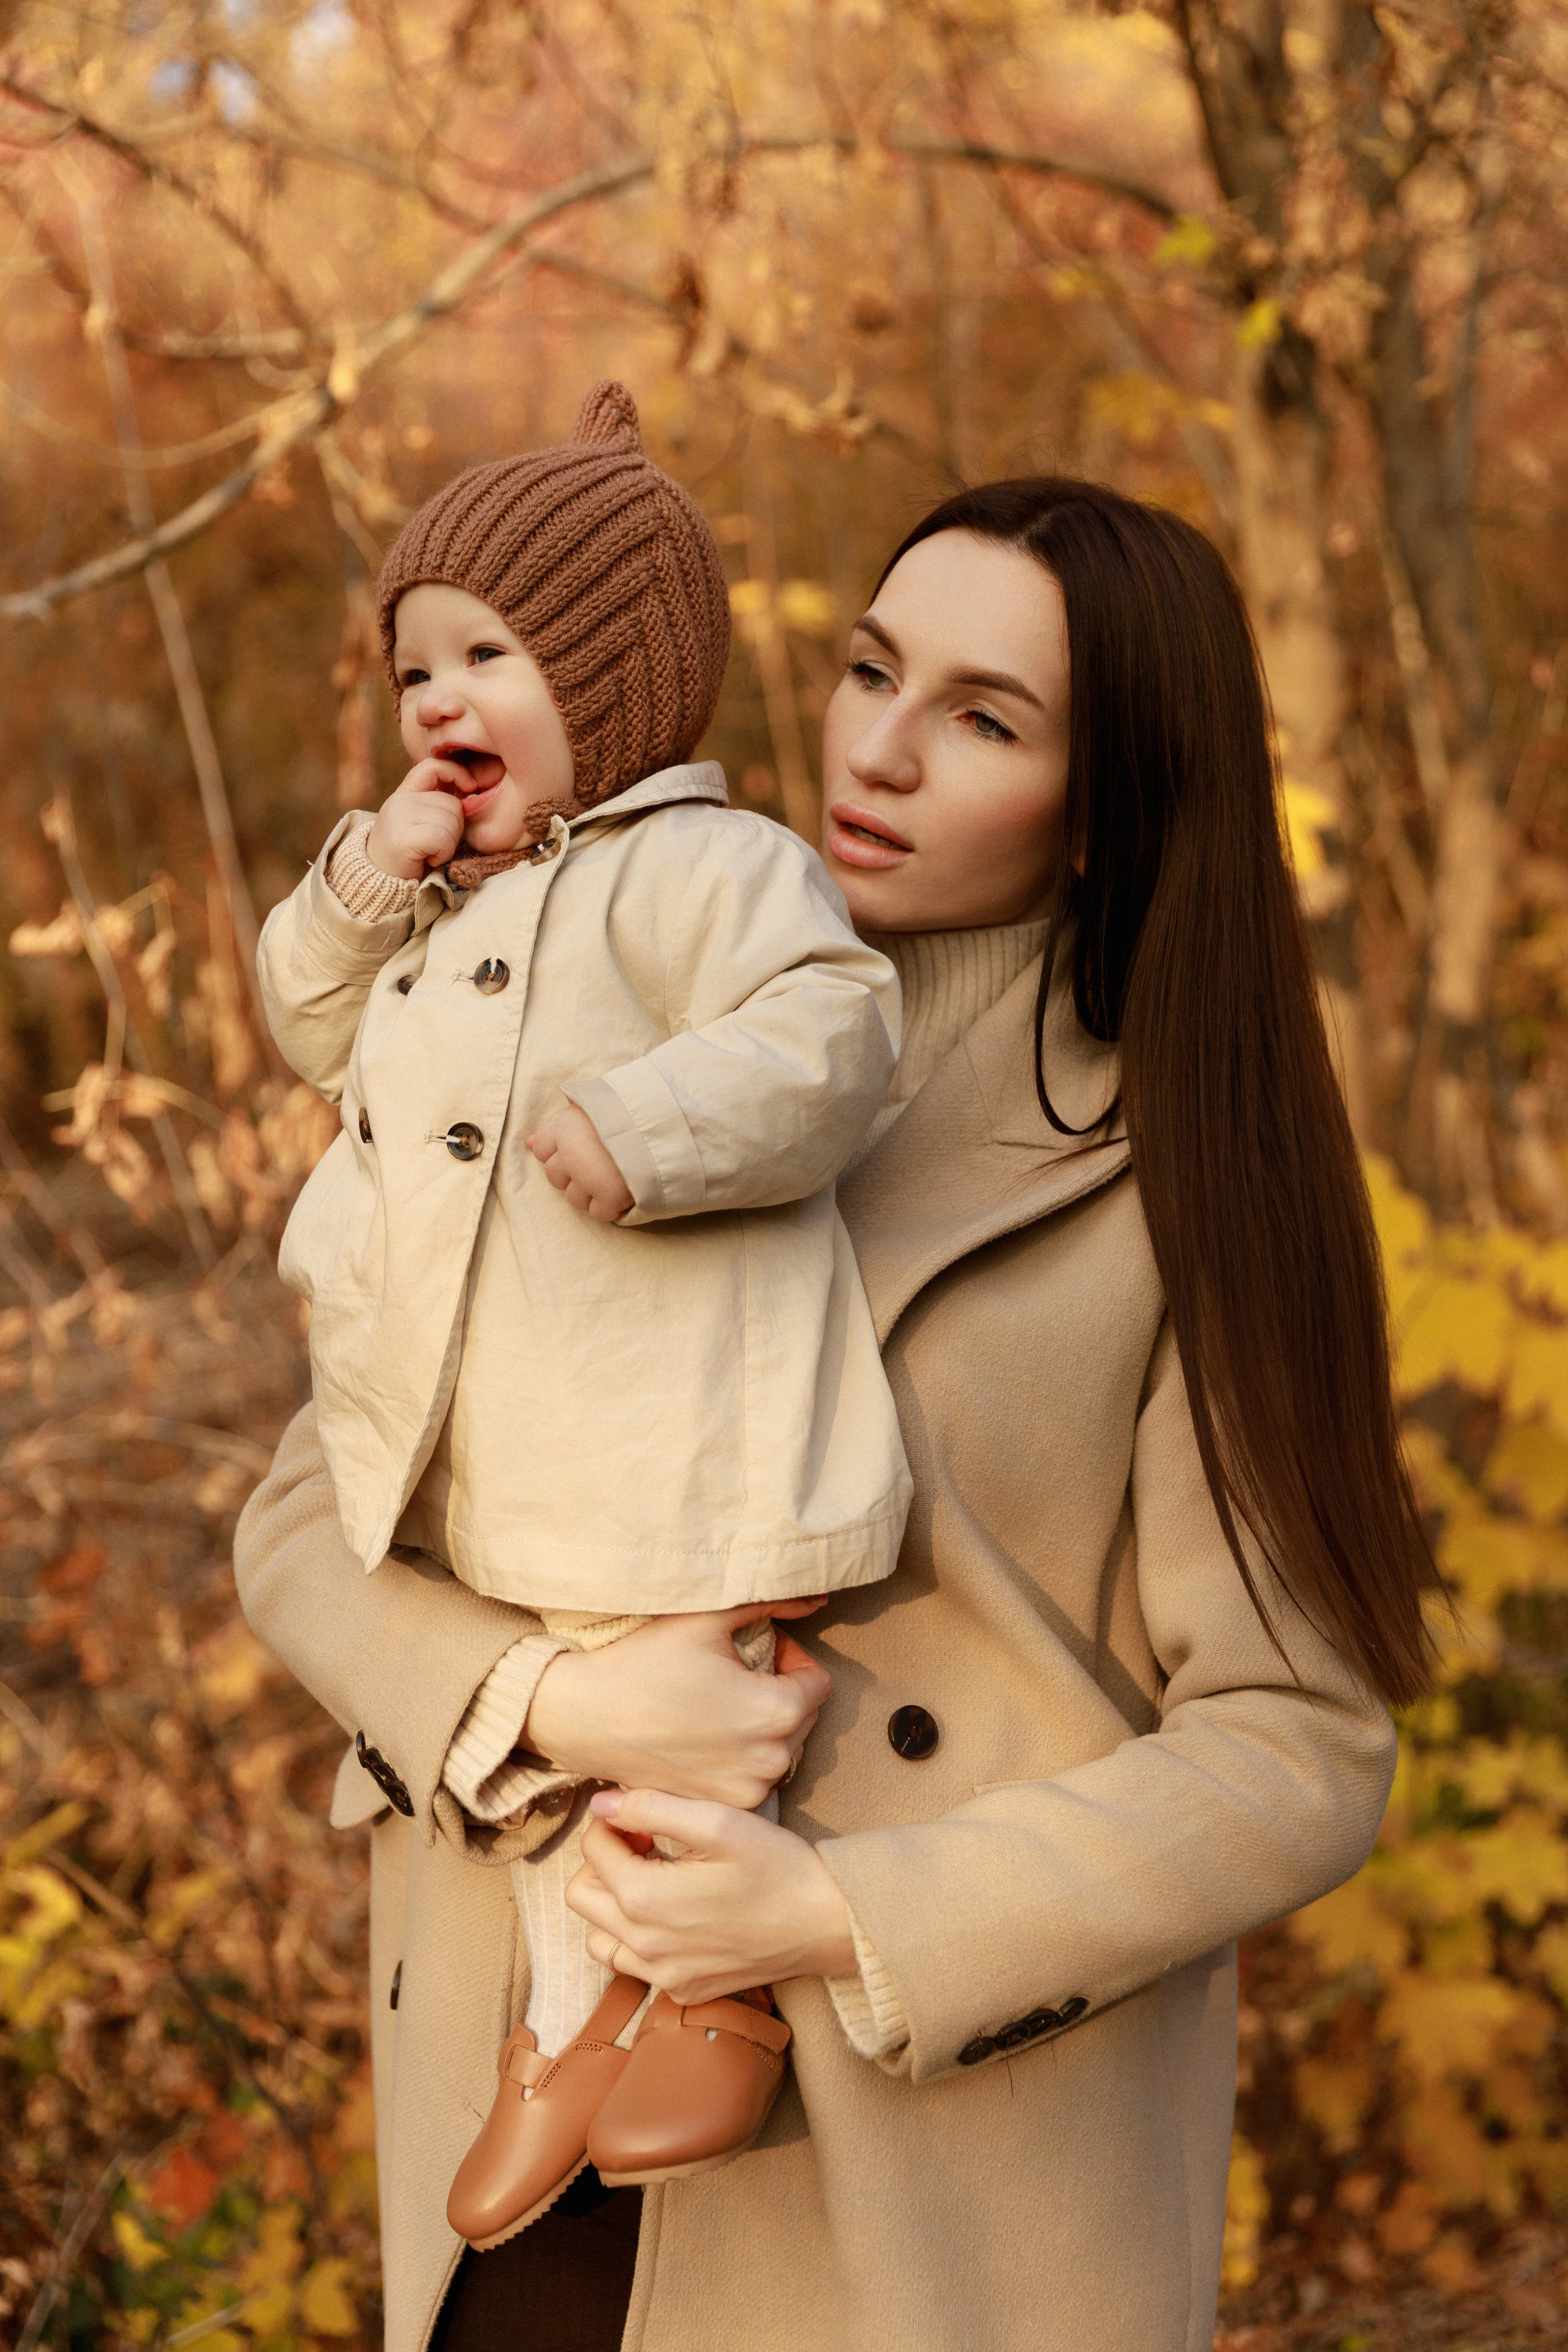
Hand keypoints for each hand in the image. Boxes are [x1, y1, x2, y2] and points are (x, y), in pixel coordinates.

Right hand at [365, 758, 467, 879]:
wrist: (378, 882)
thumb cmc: (408, 856)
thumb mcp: (421, 823)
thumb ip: (439, 806)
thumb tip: (472, 797)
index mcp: (405, 794)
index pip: (433, 766)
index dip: (456, 772)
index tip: (470, 788)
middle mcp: (400, 800)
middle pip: (453, 804)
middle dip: (454, 828)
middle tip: (435, 845)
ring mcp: (399, 816)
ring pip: (451, 822)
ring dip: (448, 844)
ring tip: (429, 853)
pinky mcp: (403, 836)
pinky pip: (443, 838)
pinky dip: (443, 853)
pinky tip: (428, 859)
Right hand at [521, 1602, 830, 1808]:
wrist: (585, 1716)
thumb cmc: (645, 1662)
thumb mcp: (708, 1618)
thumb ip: (771, 1602)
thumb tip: (818, 1596)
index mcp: (776, 1712)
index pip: (818, 1682)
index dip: (792, 1659)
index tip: (757, 1651)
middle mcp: (771, 1761)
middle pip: (802, 1717)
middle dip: (779, 1691)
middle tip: (734, 1674)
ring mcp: (747, 1792)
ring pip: (781, 1749)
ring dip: (763, 1726)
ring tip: (720, 1704)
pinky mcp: (721, 1808)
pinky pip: (754, 1777)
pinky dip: (742, 1757)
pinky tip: (708, 1736)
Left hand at [526, 1104, 633, 1222]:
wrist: (666, 1125)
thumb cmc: (630, 1111)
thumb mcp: (592, 1107)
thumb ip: (561, 1123)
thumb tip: (529, 1142)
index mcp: (566, 1127)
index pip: (541, 1149)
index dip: (559, 1150)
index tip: (580, 1146)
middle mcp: (571, 1155)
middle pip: (554, 1177)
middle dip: (572, 1173)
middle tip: (598, 1161)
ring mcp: (589, 1179)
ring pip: (574, 1198)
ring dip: (590, 1191)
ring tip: (613, 1174)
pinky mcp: (610, 1198)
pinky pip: (598, 1212)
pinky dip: (609, 1205)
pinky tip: (622, 1188)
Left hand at [568, 1788, 857, 2001]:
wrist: (826, 1923)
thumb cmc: (776, 1866)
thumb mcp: (717, 1822)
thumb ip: (650, 1808)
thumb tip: (600, 1805)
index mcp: (645, 1900)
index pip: (591, 1850)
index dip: (612, 1822)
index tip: (644, 1816)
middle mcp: (645, 1947)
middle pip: (581, 1896)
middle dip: (604, 1862)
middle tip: (647, 1845)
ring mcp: (663, 1976)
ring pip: (598, 1938)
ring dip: (614, 1904)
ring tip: (657, 1879)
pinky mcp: (683, 1991)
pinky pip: (634, 1966)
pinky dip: (639, 1938)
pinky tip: (677, 1914)